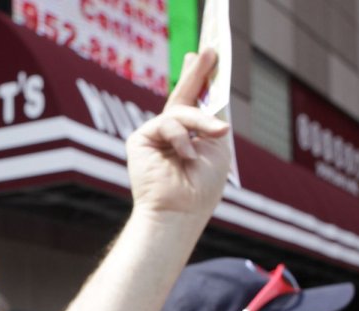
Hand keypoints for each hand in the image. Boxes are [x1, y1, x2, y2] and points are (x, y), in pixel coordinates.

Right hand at [125, 49, 230, 219]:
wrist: (180, 211)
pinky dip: (182, 137)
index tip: (207, 58)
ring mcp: (155, 137)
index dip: (200, 81)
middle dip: (195, 74)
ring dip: (201, 122)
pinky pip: (167, 123)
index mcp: (192, 140)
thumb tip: (209, 93)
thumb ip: (211, 119)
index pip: (195, 105)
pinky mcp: (140, 140)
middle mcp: (172, 137)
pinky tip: (188, 156)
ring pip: (180, 111)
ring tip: (218, 134)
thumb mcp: (217, 146)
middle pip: (182, 97)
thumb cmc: (202, 187)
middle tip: (208, 51)